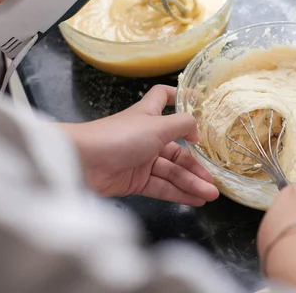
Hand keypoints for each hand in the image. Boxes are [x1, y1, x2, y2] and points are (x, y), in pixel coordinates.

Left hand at [61, 85, 218, 206]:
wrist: (82, 162)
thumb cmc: (120, 136)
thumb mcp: (156, 126)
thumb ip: (182, 125)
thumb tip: (197, 130)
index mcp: (149, 116)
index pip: (163, 98)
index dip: (180, 97)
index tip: (199, 102)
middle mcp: (147, 137)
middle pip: (177, 150)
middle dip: (196, 164)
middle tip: (213, 178)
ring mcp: (141, 160)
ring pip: (172, 171)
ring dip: (191, 182)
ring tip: (211, 193)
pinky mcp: (134, 181)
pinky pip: (161, 187)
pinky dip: (178, 193)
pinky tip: (196, 199)